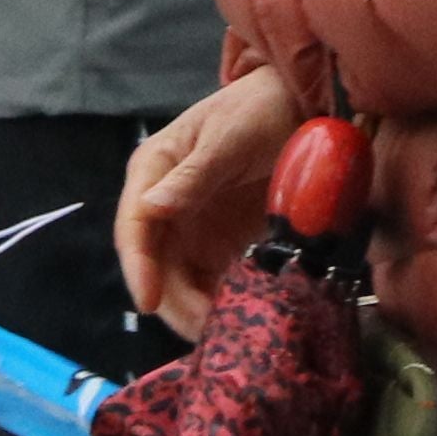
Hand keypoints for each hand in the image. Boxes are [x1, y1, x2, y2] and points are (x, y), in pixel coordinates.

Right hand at [115, 71, 308, 325]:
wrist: (303, 104)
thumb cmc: (259, 108)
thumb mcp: (228, 138)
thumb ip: (193, 175)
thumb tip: (151, 208)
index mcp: (153, 172)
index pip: (133, 227)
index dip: (138, 267)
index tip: (148, 303)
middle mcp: (165, 206)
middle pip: (155, 265)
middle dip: (174, 302)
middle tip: (205, 330)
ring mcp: (193, 228)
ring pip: (181, 282)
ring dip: (198, 309)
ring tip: (227, 331)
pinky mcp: (221, 244)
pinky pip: (213, 282)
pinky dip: (223, 303)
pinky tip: (242, 318)